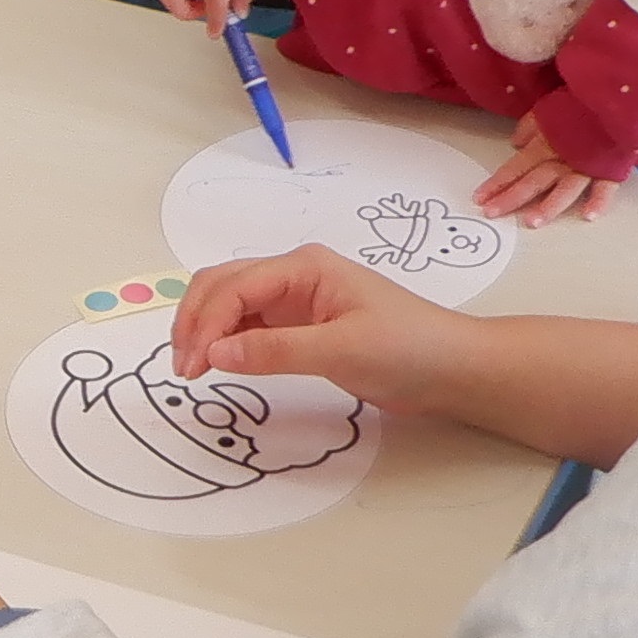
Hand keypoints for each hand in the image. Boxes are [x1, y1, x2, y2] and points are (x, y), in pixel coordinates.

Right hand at [169, 247, 480, 416]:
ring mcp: (297, 300)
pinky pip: (249, 327)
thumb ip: (275, 351)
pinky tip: (220, 364)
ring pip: (231, 305)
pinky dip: (227, 343)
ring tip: (194, 369)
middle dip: (195, 322)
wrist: (454, 368)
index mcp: (305, 267)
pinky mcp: (301, 326)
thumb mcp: (341, 350)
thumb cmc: (408, 348)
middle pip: (222, 286)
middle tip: (183, 369)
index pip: (235, 287)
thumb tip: (214, 354)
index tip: (193, 367)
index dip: (205, 324)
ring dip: (206, 331)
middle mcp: (295, 276)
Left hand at [474, 112, 601, 225]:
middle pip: (533, 181)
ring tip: (532, 222)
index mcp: (545, 144)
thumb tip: (515, 143)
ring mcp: (586, 165)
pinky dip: (599, 201)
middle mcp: (562, 158)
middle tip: (492, 213)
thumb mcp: (548, 109)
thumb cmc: (580, 104)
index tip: (479, 198)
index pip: (516, 167)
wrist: (615, 98)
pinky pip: (605, 187)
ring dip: (548, 206)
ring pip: (565, 189)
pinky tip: (588, 216)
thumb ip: (530, 126)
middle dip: (511, 198)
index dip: (497, 183)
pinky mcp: (609, 168)